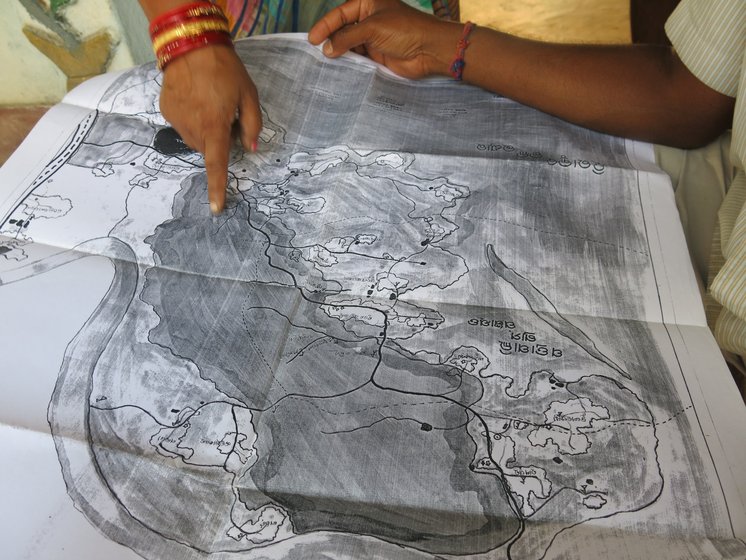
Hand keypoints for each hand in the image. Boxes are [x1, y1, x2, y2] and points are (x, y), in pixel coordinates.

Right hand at [159, 44, 261, 213]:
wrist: (190, 46)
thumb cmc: (225, 70)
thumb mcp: (249, 94)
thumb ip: (252, 124)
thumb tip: (250, 147)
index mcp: (214, 127)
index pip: (216, 165)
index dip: (218, 188)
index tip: (216, 208)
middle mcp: (192, 128)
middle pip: (209, 150)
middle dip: (219, 140)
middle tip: (227, 115)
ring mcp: (176, 120)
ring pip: (195, 138)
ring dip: (205, 129)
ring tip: (210, 102)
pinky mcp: (166, 111)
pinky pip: (183, 124)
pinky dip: (192, 118)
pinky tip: (196, 98)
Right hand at [308, 0, 458, 79]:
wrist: (429, 50)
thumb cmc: (405, 30)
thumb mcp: (372, 28)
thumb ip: (348, 37)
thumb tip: (327, 49)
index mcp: (367, 3)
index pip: (340, 14)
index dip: (325, 26)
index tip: (311, 40)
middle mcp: (369, 19)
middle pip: (342, 30)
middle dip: (330, 41)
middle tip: (315, 54)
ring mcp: (373, 38)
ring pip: (349, 45)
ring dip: (339, 54)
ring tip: (324, 64)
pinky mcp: (377, 55)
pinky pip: (358, 59)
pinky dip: (349, 63)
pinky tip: (339, 70)